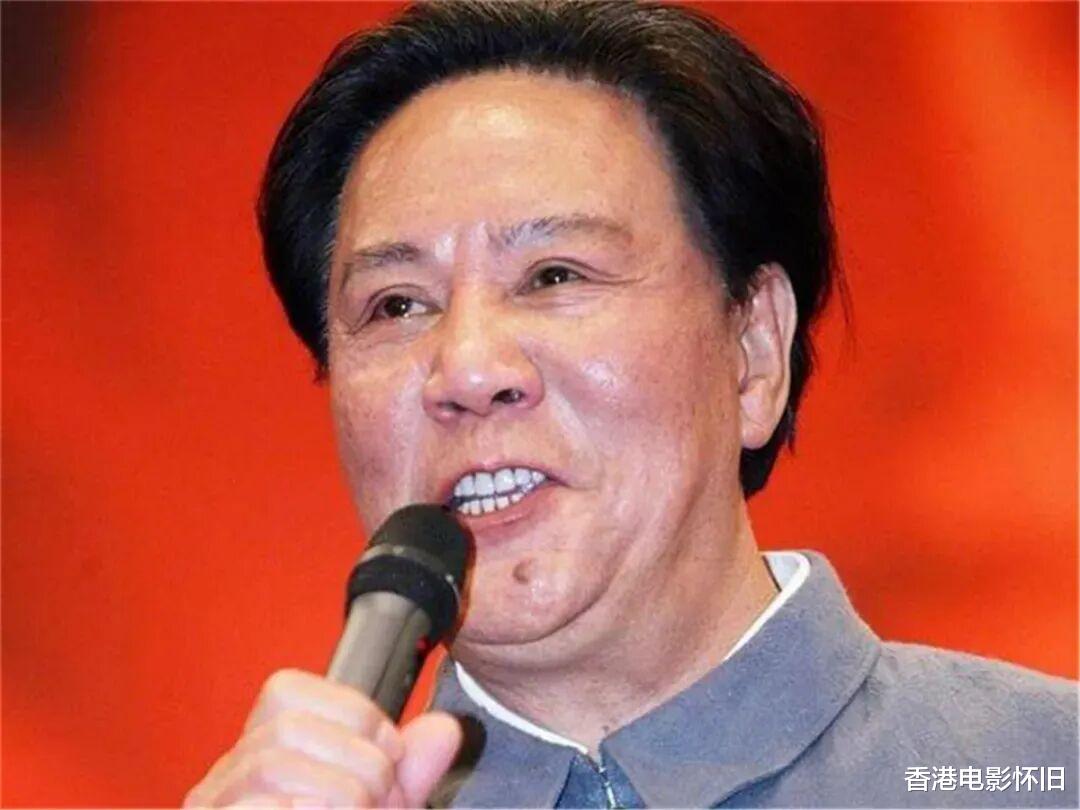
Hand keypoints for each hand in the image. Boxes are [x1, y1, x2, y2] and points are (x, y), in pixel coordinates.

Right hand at [184, 669, 461, 807]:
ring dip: (341, 792)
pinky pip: (258, 808)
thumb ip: (408, 776)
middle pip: (286, 727)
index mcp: (258, 761)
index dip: (353, 712)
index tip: (390, 755)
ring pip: (271, 764)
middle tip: (375, 803)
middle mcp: (221, 785)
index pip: (285, 692)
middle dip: (357, 760)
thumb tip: (444, 730)